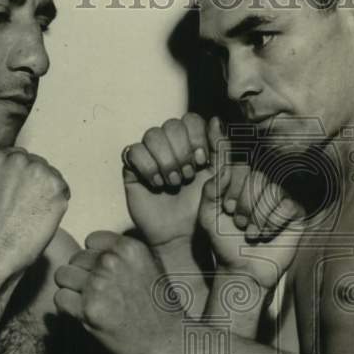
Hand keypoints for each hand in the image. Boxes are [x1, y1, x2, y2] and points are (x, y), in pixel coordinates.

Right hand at [0, 147, 69, 278]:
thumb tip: (9, 176)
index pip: (19, 157)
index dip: (22, 176)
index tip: (21, 191)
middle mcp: (18, 159)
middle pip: (37, 163)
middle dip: (36, 182)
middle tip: (30, 205)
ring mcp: (38, 170)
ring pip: (51, 175)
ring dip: (48, 191)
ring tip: (35, 213)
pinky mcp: (56, 185)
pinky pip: (64, 190)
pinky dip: (59, 203)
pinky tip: (45, 218)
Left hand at [53, 231, 181, 353]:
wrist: (169, 340)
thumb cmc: (159, 306)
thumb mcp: (149, 266)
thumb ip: (121, 255)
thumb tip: (90, 252)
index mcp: (128, 248)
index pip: (91, 241)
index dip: (95, 258)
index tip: (106, 275)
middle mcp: (112, 262)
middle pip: (75, 259)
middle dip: (83, 274)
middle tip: (100, 294)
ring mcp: (98, 285)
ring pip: (63, 276)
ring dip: (72, 289)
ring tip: (91, 303)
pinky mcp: (88, 310)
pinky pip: (60, 299)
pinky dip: (68, 308)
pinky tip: (86, 315)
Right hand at [123, 114, 221, 247]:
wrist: (180, 234)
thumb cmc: (201, 208)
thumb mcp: (219, 177)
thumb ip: (221, 148)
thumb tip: (215, 120)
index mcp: (191, 143)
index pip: (190, 119)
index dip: (196, 136)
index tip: (202, 161)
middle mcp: (170, 146)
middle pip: (171, 125)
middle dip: (181, 152)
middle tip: (187, 176)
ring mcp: (150, 155)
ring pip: (152, 135)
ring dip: (166, 161)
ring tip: (173, 183)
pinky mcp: (132, 169)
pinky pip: (133, 151)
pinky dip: (148, 168)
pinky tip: (156, 184)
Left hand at [198, 161, 305, 290]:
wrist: (243, 269)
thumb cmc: (225, 243)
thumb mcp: (208, 216)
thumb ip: (210, 191)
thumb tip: (227, 168)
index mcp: (242, 184)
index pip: (242, 166)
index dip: (234, 188)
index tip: (227, 209)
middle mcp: (263, 188)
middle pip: (258, 176)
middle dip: (246, 204)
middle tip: (240, 224)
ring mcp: (281, 199)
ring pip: (274, 190)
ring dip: (259, 216)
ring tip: (252, 234)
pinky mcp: (296, 214)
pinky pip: (289, 205)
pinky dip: (274, 222)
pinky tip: (267, 235)